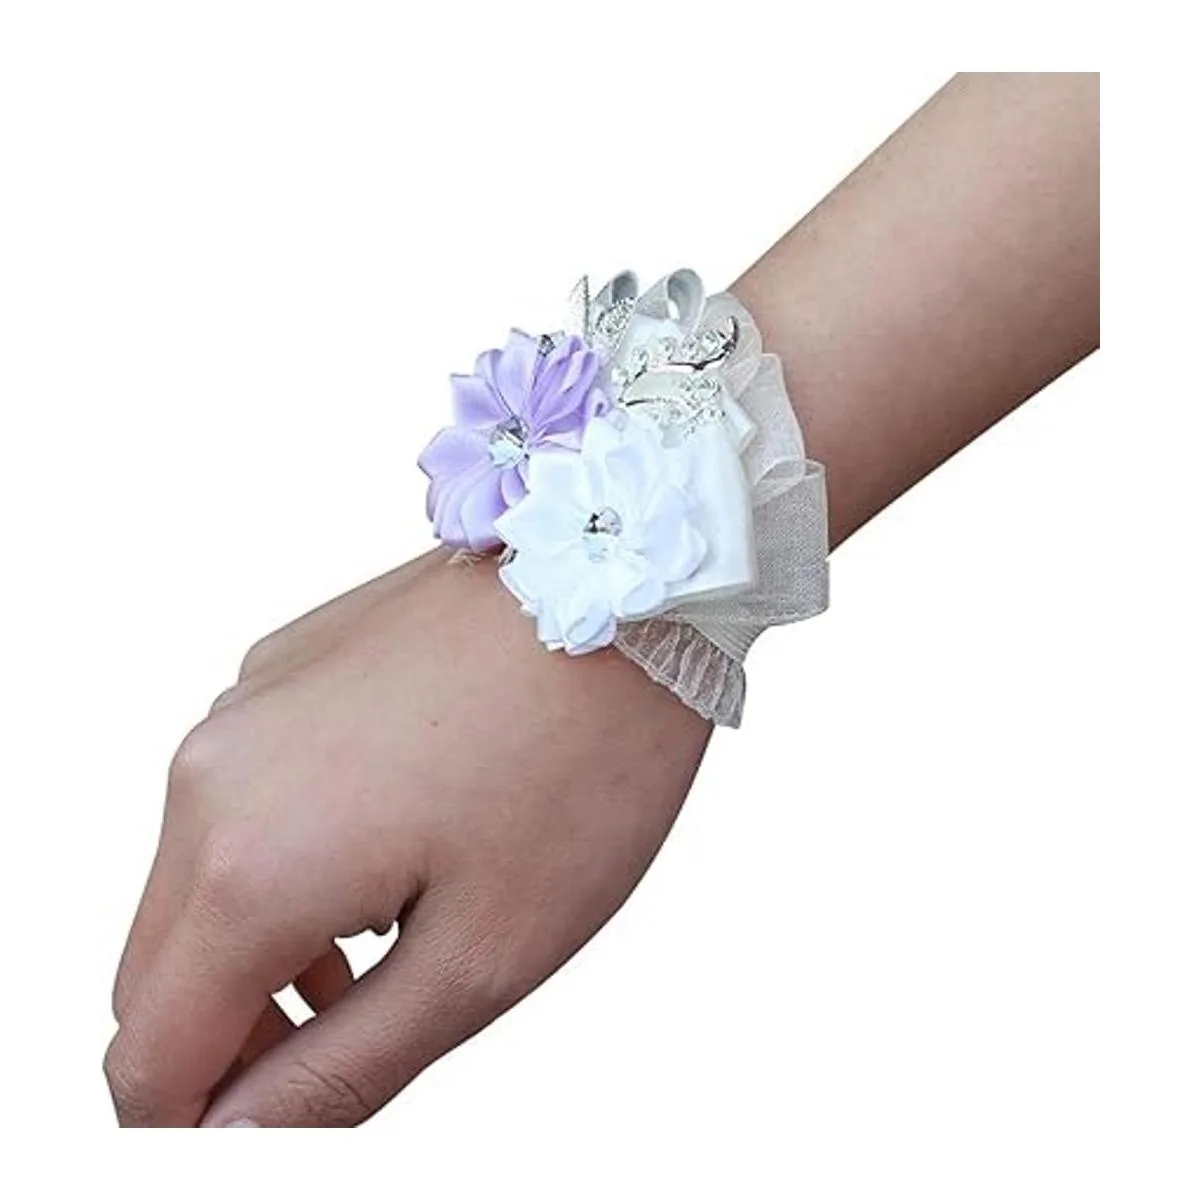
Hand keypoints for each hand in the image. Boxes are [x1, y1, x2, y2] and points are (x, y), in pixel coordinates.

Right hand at [106, 549, 709, 1125]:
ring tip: (377, 957)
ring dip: (254, 949)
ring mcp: (240, 710)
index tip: (294, 1122)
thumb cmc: (579, 766)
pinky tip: (385, 847)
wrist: (619, 576)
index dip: (202, 1127)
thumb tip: (234, 1141)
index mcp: (247, 869)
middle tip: (342, 1050)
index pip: (149, 1063)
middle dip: (226, 1040)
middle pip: (154, 976)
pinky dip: (278, 855)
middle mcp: (210, 780)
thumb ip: (341, 1071)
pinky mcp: (279, 668)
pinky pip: (237, 797)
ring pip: (192, 883)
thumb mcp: (480, 955)